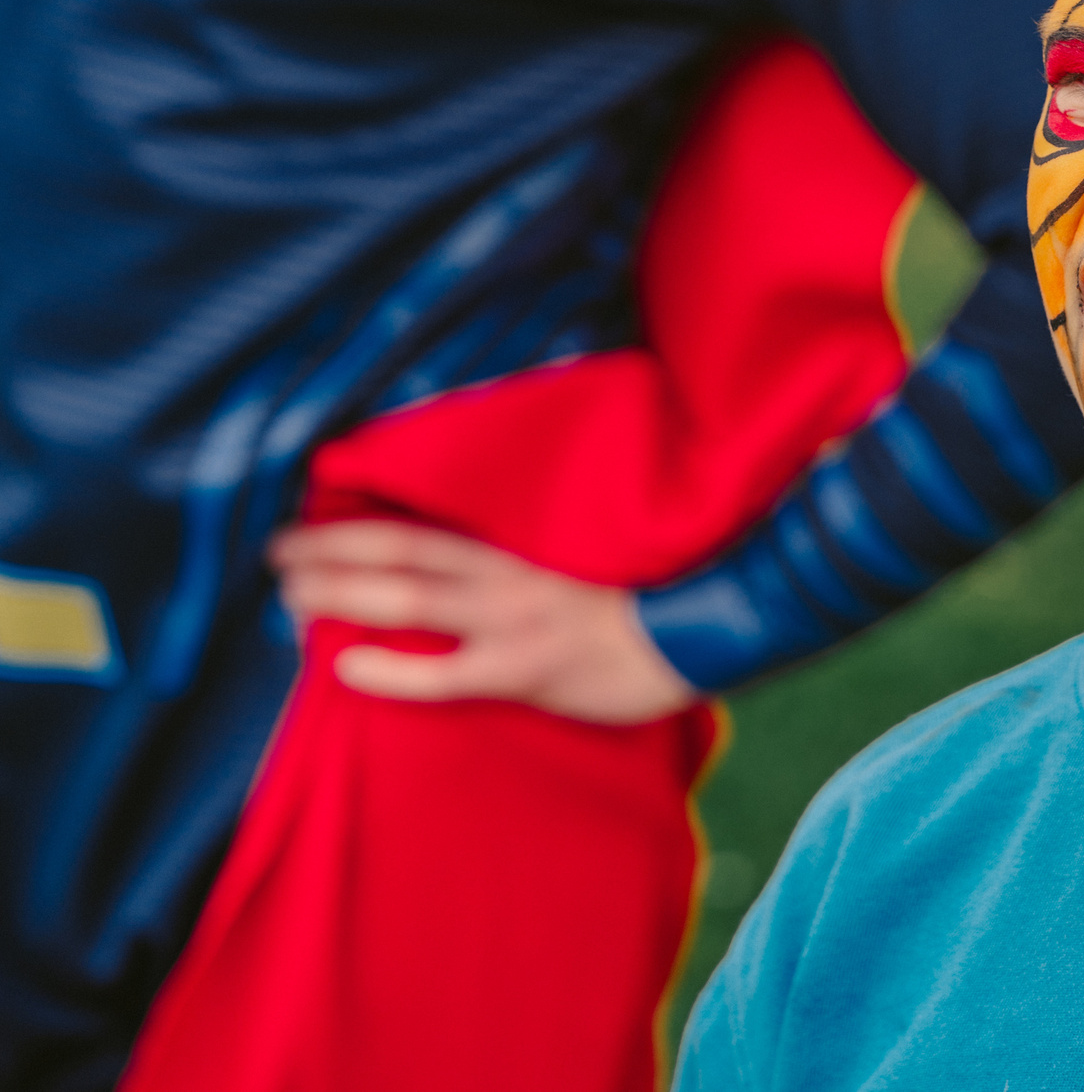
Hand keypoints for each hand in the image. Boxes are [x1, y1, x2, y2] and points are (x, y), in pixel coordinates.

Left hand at [268, 521, 698, 724]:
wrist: (702, 626)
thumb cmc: (645, 597)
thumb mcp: (584, 558)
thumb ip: (529, 556)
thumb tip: (472, 560)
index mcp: (518, 545)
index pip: (420, 523)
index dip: (358, 520)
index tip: (310, 517)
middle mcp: (504, 574)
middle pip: (397, 552)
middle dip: (328, 551)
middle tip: (276, 554)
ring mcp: (510, 621)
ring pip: (406, 598)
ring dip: (340, 594)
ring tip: (290, 598)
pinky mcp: (523, 669)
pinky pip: (441, 672)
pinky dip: (388, 667)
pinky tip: (344, 665)